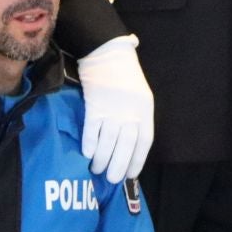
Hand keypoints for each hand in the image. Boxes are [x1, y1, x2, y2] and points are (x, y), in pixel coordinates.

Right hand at [76, 35, 153, 181]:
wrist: (106, 52)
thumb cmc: (125, 75)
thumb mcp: (140, 95)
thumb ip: (137, 118)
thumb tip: (129, 144)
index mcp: (145, 110)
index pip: (144, 142)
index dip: (137, 160)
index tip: (131, 175)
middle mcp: (130, 112)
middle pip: (125, 146)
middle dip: (118, 166)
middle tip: (111, 179)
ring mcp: (111, 109)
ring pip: (107, 142)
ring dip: (101, 159)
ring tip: (96, 169)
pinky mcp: (94, 105)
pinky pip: (91, 130)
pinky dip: (89, 144)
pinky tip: (87, 154)